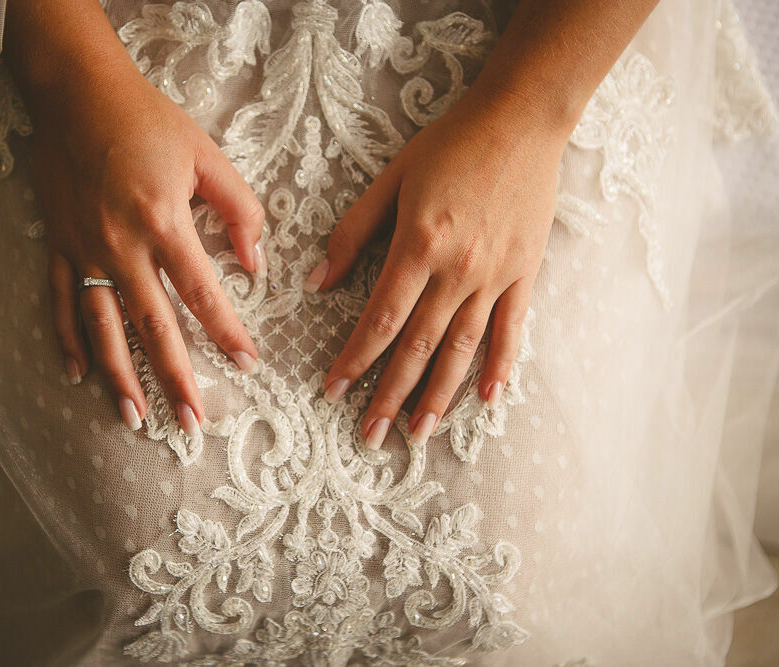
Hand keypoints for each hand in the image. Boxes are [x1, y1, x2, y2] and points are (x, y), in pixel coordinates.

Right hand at [33, 55, 264, 435]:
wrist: (75, 92)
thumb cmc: (146, 120)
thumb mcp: (207, 156)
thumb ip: (240, 210)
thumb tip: (257, 263)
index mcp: (162, 222)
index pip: (202, 294)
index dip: (228, 334)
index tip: (249, 365)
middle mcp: (120, 245)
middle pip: (152, 326)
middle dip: (175, 378)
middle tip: (192, 422)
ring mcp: (83, 249)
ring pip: (102, 326)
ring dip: (119, 376)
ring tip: (136, 417)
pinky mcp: (58, 244)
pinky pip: (60, 301)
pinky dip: (67, 340)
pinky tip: (78, 375)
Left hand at [306, 90, 565, 449]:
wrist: (522, 120)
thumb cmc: (450, 145)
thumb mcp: (391, 180)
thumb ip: (352, 233)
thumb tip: (318, 282)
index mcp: (418, 247)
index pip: (380, 320)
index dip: (355, 360)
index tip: (333, 391)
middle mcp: (457, 271)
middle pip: (417, 347)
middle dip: (390, 395)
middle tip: (370, 435)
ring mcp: (495, 277)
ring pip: (462, 350)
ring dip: (438, 396)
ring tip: (419, 434)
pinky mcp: (524, 274)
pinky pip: (512, 330)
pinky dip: (501, 367)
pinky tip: (489, 400)